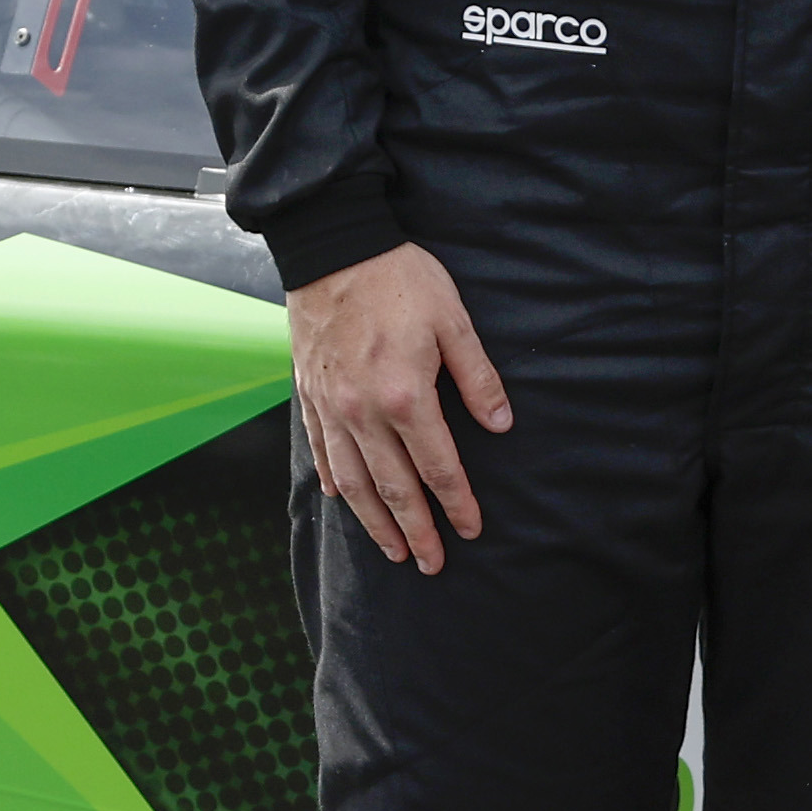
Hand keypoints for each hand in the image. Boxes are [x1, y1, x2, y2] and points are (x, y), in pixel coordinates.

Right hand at [287, 243, 508, 573]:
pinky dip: (333, 480)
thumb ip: (478, 378)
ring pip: (353, 481)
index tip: (470, 530)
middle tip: (430, 564)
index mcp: (406, 396)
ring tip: (392, 549)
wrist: (333, 246)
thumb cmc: (400, 279)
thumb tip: (502, 426)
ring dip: (373, 521)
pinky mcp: (309, 393)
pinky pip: (320, 449)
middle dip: (415, 531)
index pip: (437, 467)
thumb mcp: (454, 321)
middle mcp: (363, 412)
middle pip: (393, 488)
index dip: (457, 503)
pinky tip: (342, 500)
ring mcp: (331, 406)